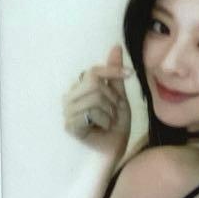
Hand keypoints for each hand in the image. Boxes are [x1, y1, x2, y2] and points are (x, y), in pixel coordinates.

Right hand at [62, 45, 132, 159]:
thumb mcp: (119, 97)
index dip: (112, 70)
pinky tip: (100, 129)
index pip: (94, 71)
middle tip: (113, 112)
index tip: (130, 74)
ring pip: (95, 96)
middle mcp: (71, 96)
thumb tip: (116, 47)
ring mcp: (68, 110)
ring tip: (107, 122)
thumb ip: (114, 74)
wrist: (113, 150)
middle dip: (112, 98)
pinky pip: (92, 111)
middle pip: (95, 83)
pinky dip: (104, 121)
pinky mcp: (69, 123)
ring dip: (109, 111)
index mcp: (80, 88)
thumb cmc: (115, 126)